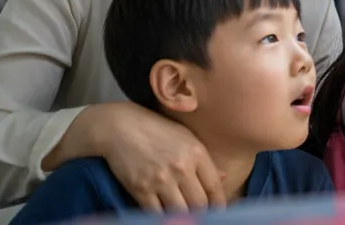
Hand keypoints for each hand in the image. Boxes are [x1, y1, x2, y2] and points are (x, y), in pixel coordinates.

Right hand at [92, 103, 227, 211]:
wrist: (120, 127)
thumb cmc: (157, 130)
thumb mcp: (186, 138)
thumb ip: (205, 159)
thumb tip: (223, 177)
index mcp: (196, 153)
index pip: (214, 187)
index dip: (219, 203)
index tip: (219, 210)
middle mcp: (181, 167)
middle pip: (199, 203)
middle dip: (203, 212)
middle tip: (202, 215)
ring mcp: (160, 179)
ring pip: (179, 212)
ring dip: (183, 216)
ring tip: (184, 215)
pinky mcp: (140, 189)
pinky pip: (155, 213)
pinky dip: (162, 216)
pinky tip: (165, 214)